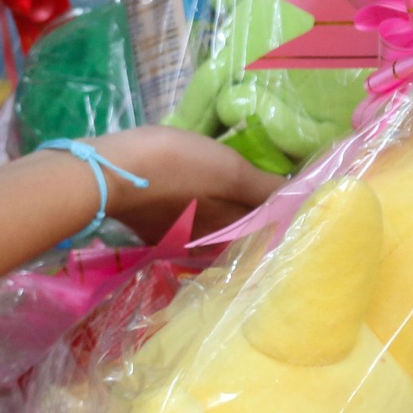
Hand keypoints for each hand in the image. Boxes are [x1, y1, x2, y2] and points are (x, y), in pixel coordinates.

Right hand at [89, 125, 283, 238]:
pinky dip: (203, 208)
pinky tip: (201, 191)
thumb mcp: (229, 170)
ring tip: (242, 187)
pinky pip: (192, 220)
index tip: (299, 194)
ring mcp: (179, 238)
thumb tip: (306, 198)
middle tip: (275, 187)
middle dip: (260, 214)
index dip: (285, 211)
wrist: (106, 173)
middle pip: (244, 230)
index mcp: (230, 235)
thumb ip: (266, 188)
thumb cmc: (174, 166)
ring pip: (218, 227)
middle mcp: (209, 246)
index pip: (271, 228)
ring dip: (231, 212)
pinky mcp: (156, 227)